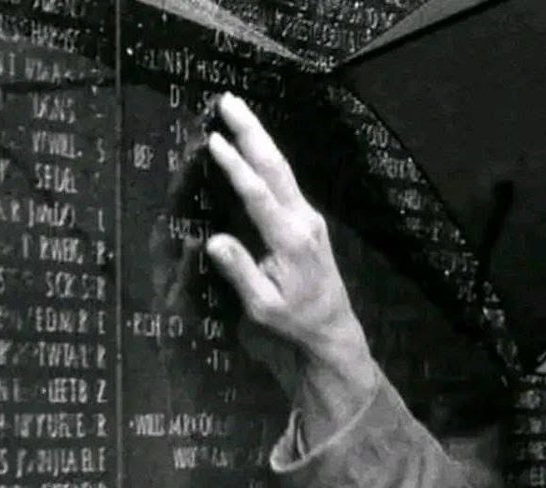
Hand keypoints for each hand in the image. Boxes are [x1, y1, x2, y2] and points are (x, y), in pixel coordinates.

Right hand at [205, 94, 375, 446]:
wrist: (332, 327)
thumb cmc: (295, 321)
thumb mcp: (263, 306)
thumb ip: (240, 271)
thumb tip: (215, 240)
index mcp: (291, 240)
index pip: (259, 195)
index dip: (235, 167)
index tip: (213, 140)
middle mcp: (304, 221)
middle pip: (275, 167)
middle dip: (251, 132)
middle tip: (227, 101)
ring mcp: (309, 217)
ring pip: (282, 169)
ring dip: (259, 138)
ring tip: (236, 109)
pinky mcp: (309, 221)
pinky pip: (284, 181)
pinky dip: (266, 158)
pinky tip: (252, 144)